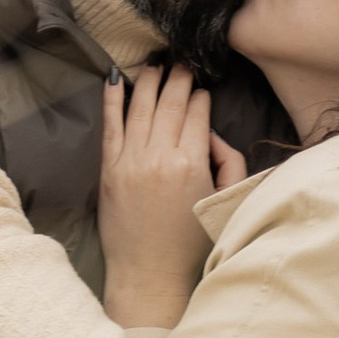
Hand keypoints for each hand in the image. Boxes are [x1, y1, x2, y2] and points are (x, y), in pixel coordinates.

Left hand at [98, 68, 245, 328]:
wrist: (149, 275)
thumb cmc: (191, 244)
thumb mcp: (223, 201)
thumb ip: (229, 162)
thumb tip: (212, 133)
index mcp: (192, 163)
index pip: (198, 113)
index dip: (201, 95)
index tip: (203, 86)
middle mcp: (160, 156)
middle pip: (170, 102)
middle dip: (179, 77)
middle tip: (183, 61)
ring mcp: (130, 161)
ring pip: (140, 106)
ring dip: (149, 80)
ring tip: (155, 63)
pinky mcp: (109, 170)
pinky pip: (110, 125)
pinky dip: (112, 100)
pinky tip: (115, 79)